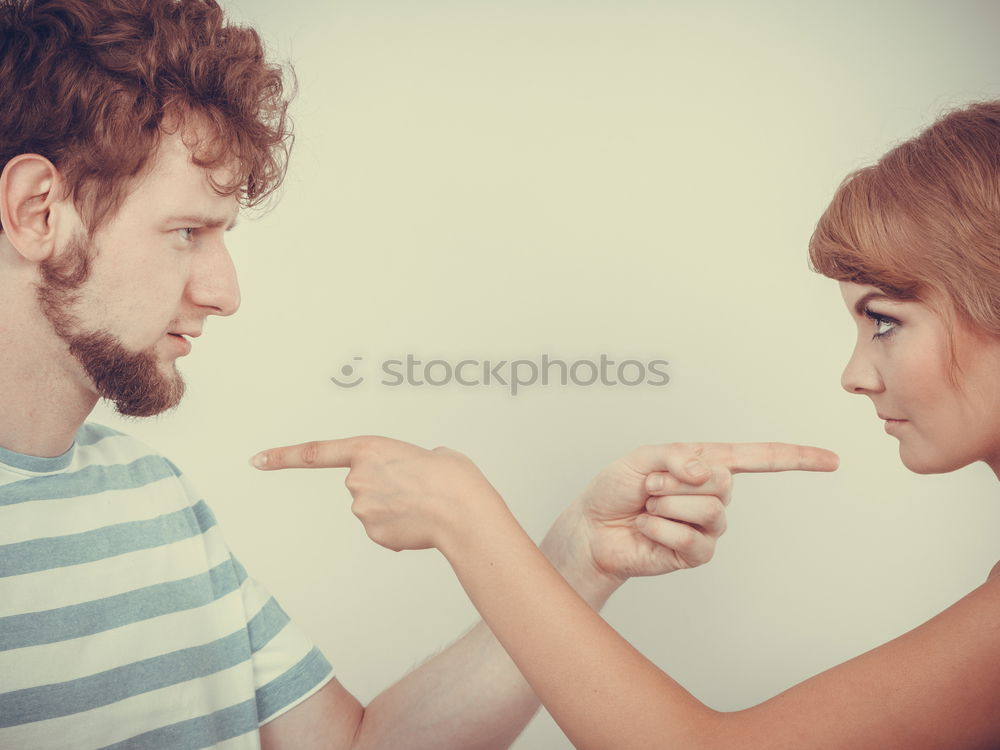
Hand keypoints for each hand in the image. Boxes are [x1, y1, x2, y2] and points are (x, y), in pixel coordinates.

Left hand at [251, 436, 506, 552]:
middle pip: (361, 484)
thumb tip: (404, 479)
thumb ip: (403, 461)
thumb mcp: (429, 452)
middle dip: (385, 487)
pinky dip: (400, 527)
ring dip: (395, 508)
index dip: (283, 457)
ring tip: (423, 504)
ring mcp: (362, 510)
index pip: (314, 453)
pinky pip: (383, 529)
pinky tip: (420, 523)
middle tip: (416, 486)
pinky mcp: (374, 534)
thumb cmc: (452, 477)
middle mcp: (357, 479)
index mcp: (367, 449)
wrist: (463, 511)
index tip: (258, 460)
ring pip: (373, 509)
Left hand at [552, 442, 838, 589]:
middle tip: (649, 487)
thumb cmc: (616, 489)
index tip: (832, 460)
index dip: (796, 459)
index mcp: (706, 464)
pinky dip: (661, 530)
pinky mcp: (695, 554)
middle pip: (723, 482)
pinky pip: (692, 540)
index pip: (759, 459)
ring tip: (648, 508)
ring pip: (710, 511)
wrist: (593, 528)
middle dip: (676, 481)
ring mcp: (707, 527)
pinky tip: (647, 529)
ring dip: (667, 505)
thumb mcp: (642, 458)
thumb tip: (709, 472)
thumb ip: (678, 458)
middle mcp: (714, 495)